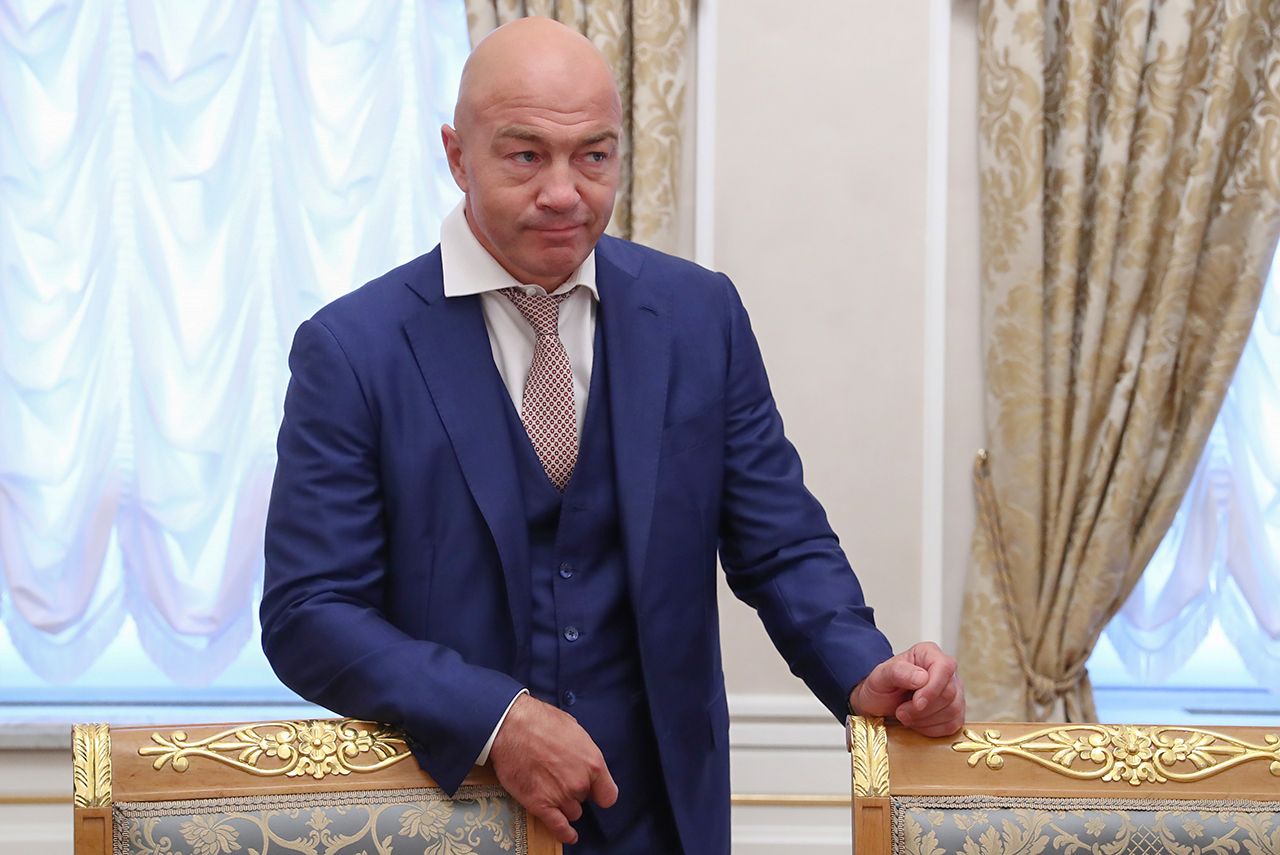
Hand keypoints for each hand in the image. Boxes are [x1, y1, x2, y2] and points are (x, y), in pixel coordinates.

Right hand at [487, 693, 617, 844]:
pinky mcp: (540, 805)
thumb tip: (583, 760)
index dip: (599, 793)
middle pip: (585, 801)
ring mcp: (560, 796)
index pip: (608, 795)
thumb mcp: (574, 730)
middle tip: (560, 777)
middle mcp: (580, 783)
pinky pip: (558, 827)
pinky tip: (569, 835)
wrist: (511, 726)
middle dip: (575, 792)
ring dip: (564, 805)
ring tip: (551, 790)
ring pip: (572, 813)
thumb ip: (583, 752)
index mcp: (593, 763)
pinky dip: (565, 833)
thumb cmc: (541, 722)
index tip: (594, 792)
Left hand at [849, 641, 964, 736]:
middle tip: (900, 712)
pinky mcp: (955, 712)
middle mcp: (945, 670)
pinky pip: (952, 725)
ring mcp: (954, 691)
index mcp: (929, 653)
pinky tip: (917, 723)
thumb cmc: (881, 686)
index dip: (932, 688)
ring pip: (952, 711)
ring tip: (906, 715)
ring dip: (925, 720)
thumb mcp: (881, 676)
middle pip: (949, 693)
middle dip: (922, 709)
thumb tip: (922, 678)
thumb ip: (899, 672)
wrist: (879, 704)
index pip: (944, 668)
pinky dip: (931, 729)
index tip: (916, 702)